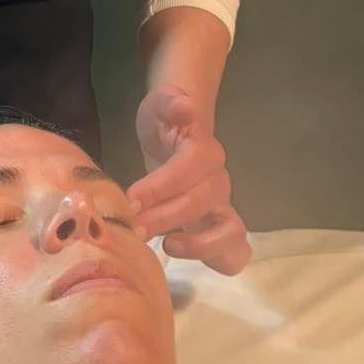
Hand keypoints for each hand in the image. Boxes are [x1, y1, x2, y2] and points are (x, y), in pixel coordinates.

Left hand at [126, 83, 251, 275]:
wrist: (176, 132)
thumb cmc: (164, 120)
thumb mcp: (160, 102)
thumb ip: (171, 102)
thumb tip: (185, 109)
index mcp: (205, 151)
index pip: (187, 172)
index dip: (159, 188)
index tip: (129, 200)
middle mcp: (219, 182)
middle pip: (200, 205)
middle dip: (164, 218)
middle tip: (132, 227)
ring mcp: (222, 207)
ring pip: (230, 233)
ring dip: (199, 246)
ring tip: (166, 246)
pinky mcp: (217, 229)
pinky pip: (234, 252)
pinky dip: (218, 261)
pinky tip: (186, 256)